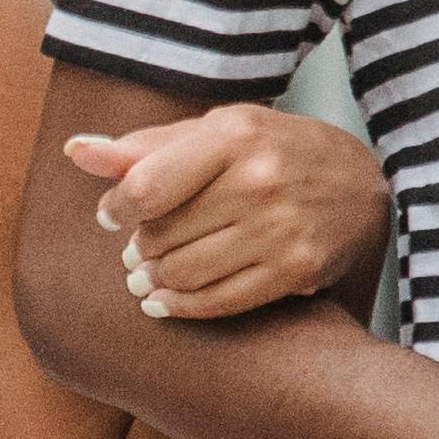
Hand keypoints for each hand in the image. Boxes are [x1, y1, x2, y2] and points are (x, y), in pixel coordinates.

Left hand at [63, 107, 387, 323]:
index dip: (116, 210)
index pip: (146, 186)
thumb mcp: (217, 131)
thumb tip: (74, 151)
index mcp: (234, 134)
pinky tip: (166, 301)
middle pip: (162, 235)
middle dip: (138, 248)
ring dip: (154, 281)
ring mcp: (281, 228)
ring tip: (148, 275)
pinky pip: (219, 302)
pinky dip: (182, 307)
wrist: (363, 182)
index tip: (111, 217)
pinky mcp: (297, 269)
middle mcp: (260, 180)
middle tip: (136, 251)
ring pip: (184, 273)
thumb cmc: (274, 150)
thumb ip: (145, 146)